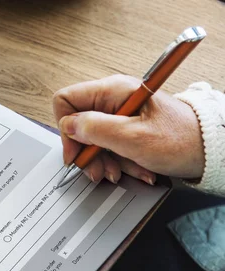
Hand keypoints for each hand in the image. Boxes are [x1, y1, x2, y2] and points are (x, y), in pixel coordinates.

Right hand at [53, 74, 204, 183]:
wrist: (210, 150)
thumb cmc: (180, 140)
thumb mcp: (132, 137)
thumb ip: (95, 129)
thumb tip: (69, 126)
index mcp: (112, 91)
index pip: (66, 101)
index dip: (66, 128)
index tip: (76, 152)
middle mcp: (113, 99)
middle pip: (79, 125)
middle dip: (88, 152)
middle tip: (99, 170)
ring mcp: (120, 114)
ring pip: (93, 140)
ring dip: (104, 161)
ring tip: (121, 172)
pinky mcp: (127, 127)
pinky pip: (110, 146)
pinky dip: (118, 161)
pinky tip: (134, 168)